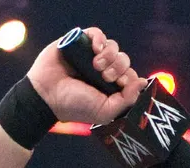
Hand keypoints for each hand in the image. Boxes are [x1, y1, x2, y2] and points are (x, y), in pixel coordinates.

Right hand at [28, 27, 146, 125]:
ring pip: (113, 47)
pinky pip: (98, 34)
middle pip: (124, 60)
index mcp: (111, 87)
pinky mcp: (80, 43)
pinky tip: (95, 49)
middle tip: (105, 77)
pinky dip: (100, 39)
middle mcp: (104, 70)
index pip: (130, 76)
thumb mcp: (105, 111)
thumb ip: (126, 100)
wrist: (47, 95)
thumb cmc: (75, 106)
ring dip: (109, 55)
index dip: (129, 78)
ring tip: (96, 66)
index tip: (120, 85)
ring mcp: (92, 56)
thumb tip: (142, 81)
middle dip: (119, 68)